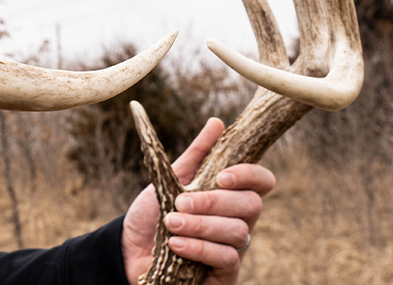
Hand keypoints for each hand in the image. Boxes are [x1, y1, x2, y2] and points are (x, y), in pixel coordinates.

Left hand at [121, 117, 275, 284]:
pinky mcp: (226, 273)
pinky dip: (199, 247)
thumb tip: (217, 122)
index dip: (250, 176)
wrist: (130, 250)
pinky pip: (227, 258)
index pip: (262, 182)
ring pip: (238, 232)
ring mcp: (234, 248)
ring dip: (201, 225)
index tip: (222, 176)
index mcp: (229, 195)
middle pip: (251, 206)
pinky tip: (176, 244)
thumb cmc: (154, 214)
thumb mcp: (169, 179)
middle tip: (180, 202)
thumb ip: (196, 154)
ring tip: (171, 222)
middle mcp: (238, 221)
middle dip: (213, 201)